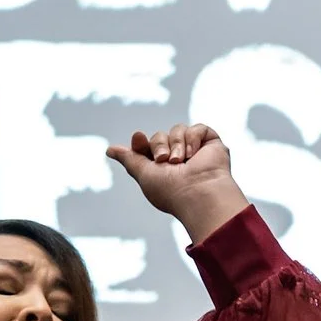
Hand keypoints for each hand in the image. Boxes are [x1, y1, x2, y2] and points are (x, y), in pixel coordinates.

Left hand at [106, 124, 245, 239]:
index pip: (148, 147)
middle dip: (159, 145)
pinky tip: (194, 155)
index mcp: (163, 169)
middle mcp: (179, 159)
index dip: (142, 144)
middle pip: (160, 136)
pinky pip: (197, 128)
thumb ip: (129, 159)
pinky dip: (193, 138)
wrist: (198, 192)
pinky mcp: (211, 144)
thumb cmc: (171, 191)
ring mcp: (196, 151)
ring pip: (177, 130)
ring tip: (181, 161)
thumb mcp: (143, 174)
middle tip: (165, 161)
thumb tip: (110, 149)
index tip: (138, 140)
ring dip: (176, 144)